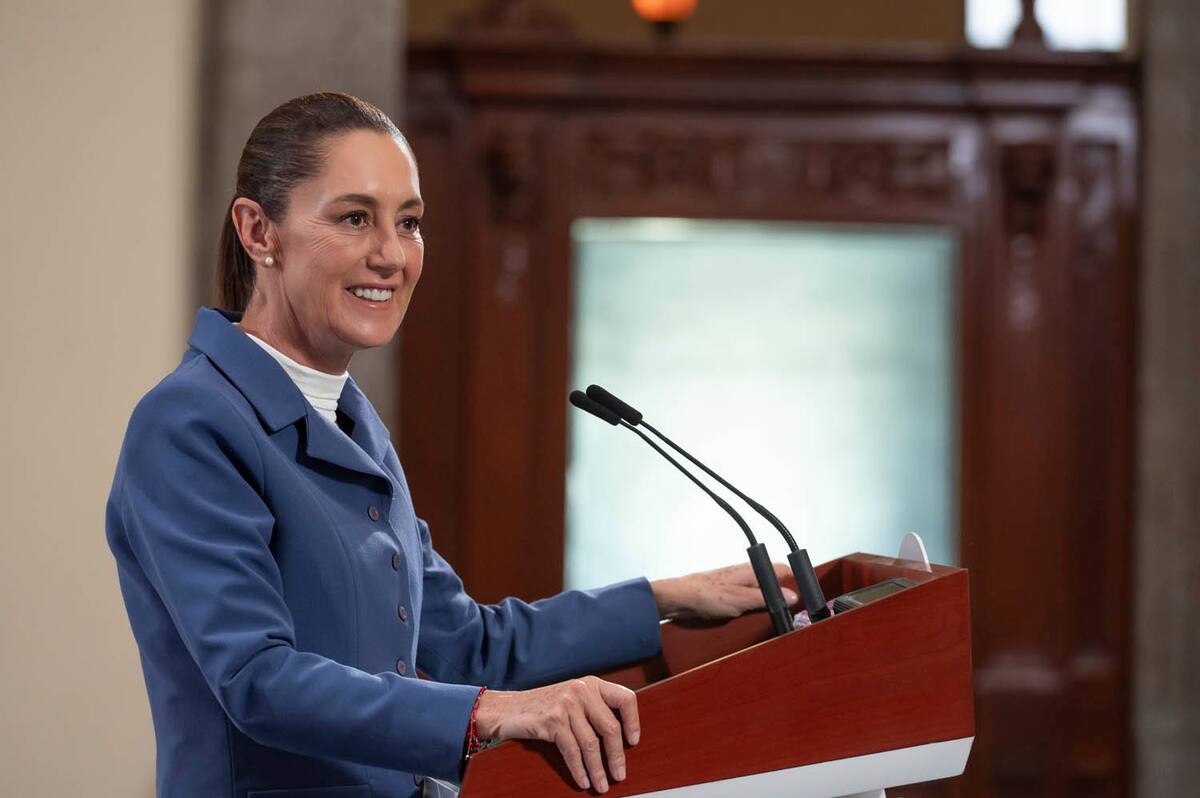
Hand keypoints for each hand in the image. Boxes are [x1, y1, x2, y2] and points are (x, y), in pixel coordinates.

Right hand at [473, 675, 637, 792]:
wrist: (507, 709)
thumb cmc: (542, 707)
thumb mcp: (572, 699)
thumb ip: (593, 709)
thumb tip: (619, 738)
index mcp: (591, 684)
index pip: (625, 698)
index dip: (633, 721)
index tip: (633, 741)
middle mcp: (581, 690)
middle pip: (610, 727)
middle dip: (616, 756)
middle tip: (620, 774)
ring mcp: (566, 704)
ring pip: (591, 743)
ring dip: (598, 769)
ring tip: (602, 785)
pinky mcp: (553, 720)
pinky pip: (573, 751)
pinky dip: (580, 769)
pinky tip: (583, 780)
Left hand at [650, 561, 799, 620]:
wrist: (679, 600)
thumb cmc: (706, 594)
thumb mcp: (742, 600)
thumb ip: (767, 598)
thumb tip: (791, 597)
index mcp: (751, 571)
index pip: (782, 570)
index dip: (795, 580)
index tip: (803, 595)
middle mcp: (745, 576)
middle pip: (771, 584)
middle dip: (779, 598)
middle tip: (786, 613)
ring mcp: (735, 586)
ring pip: (759, 595)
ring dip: (763, 607)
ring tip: (766, 620)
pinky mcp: (726, 597)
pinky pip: (746, 603)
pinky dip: (750, 611)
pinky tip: (748, 621)